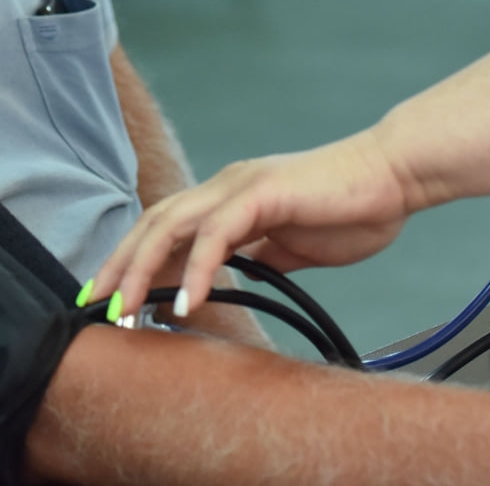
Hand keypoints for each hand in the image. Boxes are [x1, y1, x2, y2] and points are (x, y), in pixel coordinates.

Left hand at [89, 132, 410, 317]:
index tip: (111, 299)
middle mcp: (224, 186)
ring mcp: (239, 186)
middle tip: (94, 306)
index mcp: (228, 198)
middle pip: (152, 224)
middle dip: (118, 266)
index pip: (164, 229)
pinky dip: (197, 269)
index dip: (133, 261)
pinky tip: (187, 301)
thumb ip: (261, 258)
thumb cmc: (351, 210)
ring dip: (141, 269)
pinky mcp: (261, 193)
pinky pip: (216, 234)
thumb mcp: (294, 247)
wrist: (395, 178)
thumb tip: (237, 280)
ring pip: (170, 225)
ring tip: (125, 310)